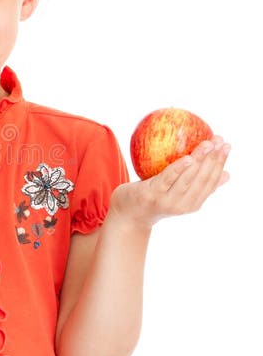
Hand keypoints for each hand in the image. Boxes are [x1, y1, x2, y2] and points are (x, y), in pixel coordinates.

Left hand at [109, 136, 230, 229]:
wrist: (128, 214)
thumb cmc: (154, 199)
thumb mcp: (178, 194)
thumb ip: (198, 185)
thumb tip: (227, 174)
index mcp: (193, 203)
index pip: (211, 182)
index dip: (221, 163)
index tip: (227, 146)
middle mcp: (183, 204)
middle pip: (203, 180)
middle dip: (215, 159)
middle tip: (221, 141)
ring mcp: (168, 201)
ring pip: (188, 178)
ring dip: (200, 160)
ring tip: (208, 144)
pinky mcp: (153, 194)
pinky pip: (168, 179)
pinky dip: (179, 169)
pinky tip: (188, 157)